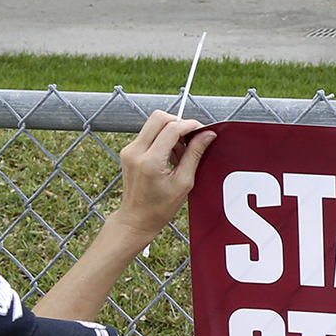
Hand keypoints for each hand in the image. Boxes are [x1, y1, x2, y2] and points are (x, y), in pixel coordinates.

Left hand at [112, 110, 214, 236]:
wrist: (137, 218)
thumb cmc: (160, 207)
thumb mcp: (183, 182)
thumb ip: (194, 154)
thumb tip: (207, 135)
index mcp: (150, 161)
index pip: (171, 128)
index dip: (190, 125)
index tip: (202, 130)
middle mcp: (136, 152)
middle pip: (159, 118)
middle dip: (179, 123)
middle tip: (190, 138)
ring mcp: (130, 150)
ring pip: (153, 124)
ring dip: (171, 132)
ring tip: (180, 154)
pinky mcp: (129, 151)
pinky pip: (148, 134)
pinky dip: (162, 139)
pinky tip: (170, 157)